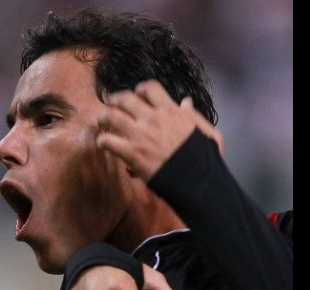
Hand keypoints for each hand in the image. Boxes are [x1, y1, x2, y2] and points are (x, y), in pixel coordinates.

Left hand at [97, 80, 224, 181]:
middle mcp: (153, 119)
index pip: (149, 88)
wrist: (195, 180)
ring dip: (103, 118)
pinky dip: (102, 141)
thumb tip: (185, 102)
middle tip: (111, 106)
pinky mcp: (131, 153)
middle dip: (115, 100)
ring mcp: (140, 135)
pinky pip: (107, 141)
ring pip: (110, 116)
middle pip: (124, 98)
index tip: (136, 96)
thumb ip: (194, 116)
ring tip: (101, 122)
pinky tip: (104, 144)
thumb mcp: (207, 132)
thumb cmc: (204, 159)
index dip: (139, 90)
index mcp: (171, 111)